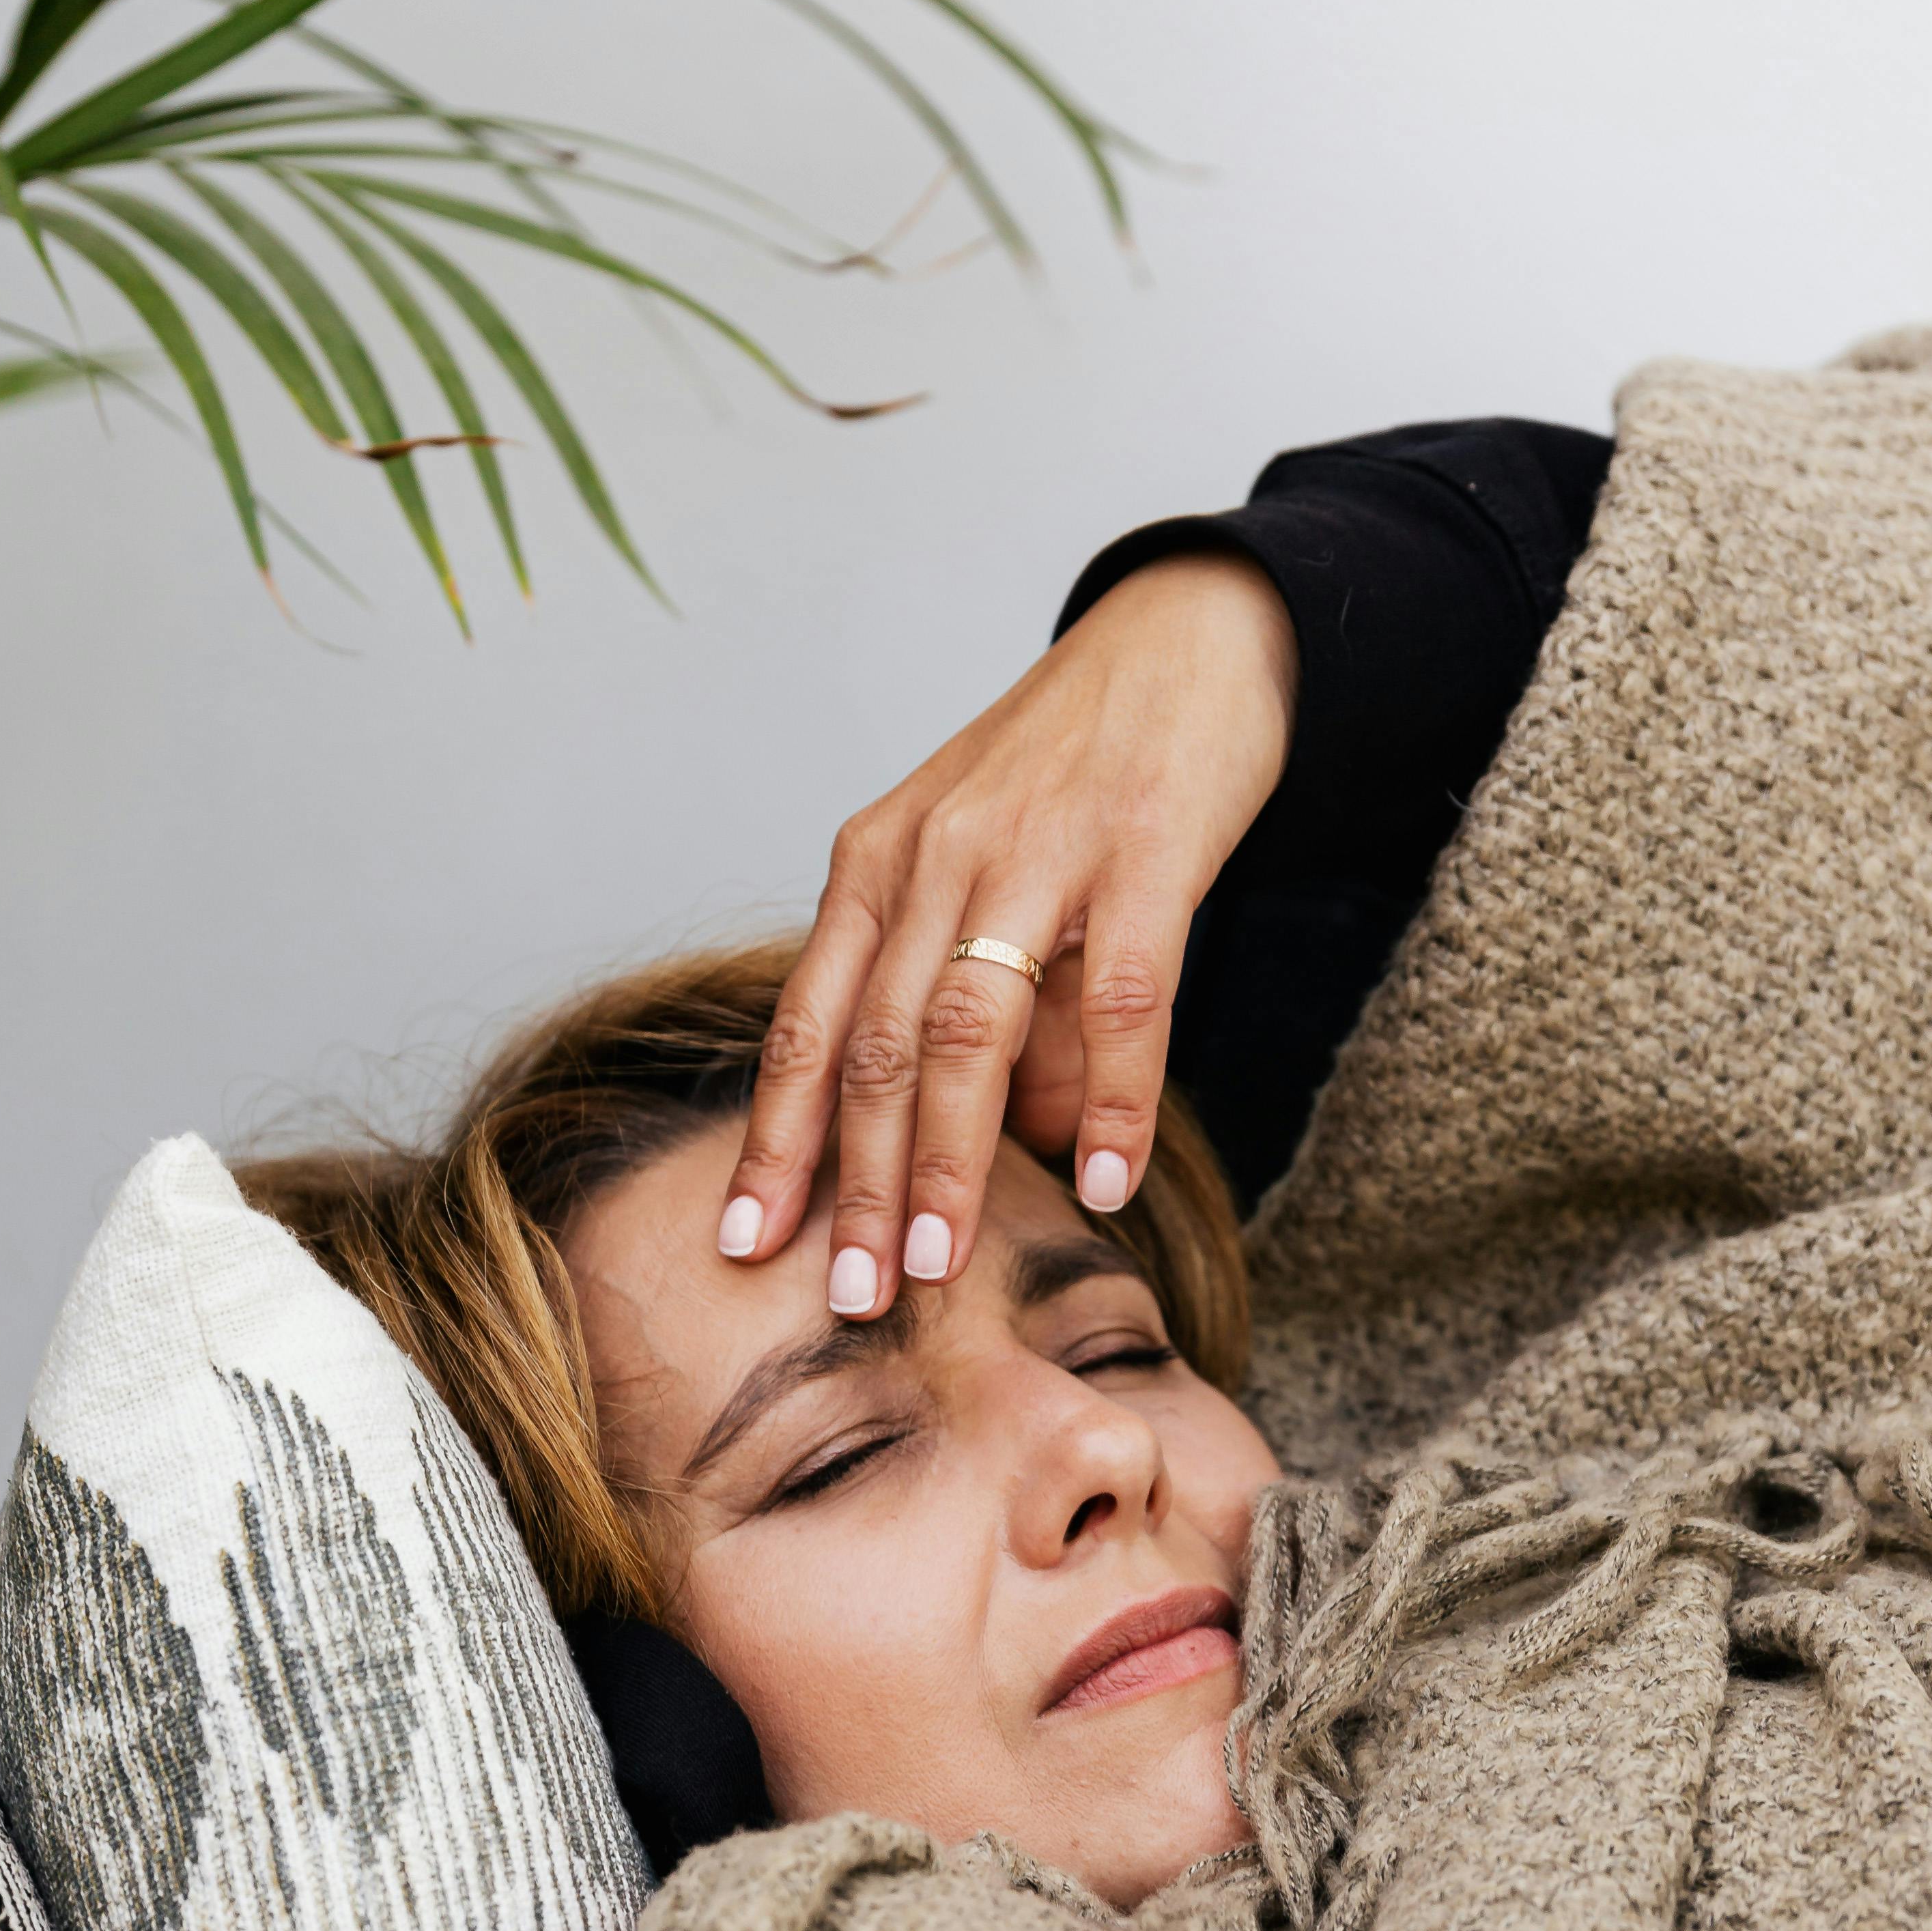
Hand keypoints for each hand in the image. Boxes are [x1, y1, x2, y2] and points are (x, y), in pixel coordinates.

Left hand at [718, 552, 1297, 1312]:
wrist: (1184, 634)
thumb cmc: (1075, 766)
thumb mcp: (987, 865)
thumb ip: (974, 995)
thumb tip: (1006, 1145)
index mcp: (880, 859)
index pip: (810, 1022)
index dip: (778, 1138)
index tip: (746, 1241)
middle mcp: (937, 853)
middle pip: (875, 1044)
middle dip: (854, 1182)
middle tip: (849, 1296)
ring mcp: (1038, 850)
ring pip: (968, 1030)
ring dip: (947, 1160)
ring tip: (937, 1265)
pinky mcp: (1144, 849)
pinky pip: (1119, 997)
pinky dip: (1110, 1098)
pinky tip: (1105, 1178)